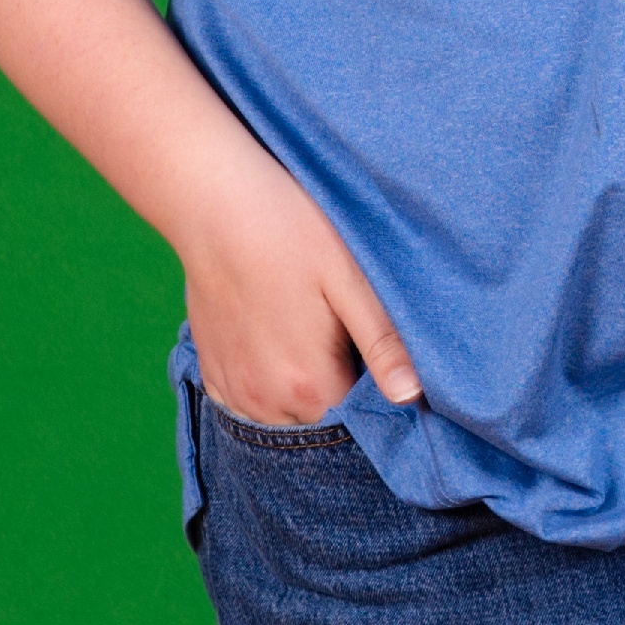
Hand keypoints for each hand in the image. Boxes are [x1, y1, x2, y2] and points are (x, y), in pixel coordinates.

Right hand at [183, 138, 423, 425]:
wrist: (214, 202)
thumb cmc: (289, 231)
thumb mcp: (349, 279)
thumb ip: (382, 343)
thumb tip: (412, 396)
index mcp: (309, 385)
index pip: (362, 420)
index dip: (379, 391)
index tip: (376, 350)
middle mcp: (266, 402)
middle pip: (324, 421)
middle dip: (342, 392)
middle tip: (343, 332)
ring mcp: (234, 391)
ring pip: (287, 417)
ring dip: (304, 392)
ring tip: (310, 333)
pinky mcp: (211, 373)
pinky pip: (250, 404)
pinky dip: (269, 386)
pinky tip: (277, 340)